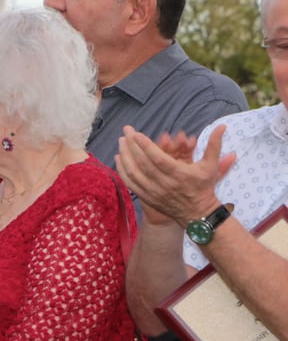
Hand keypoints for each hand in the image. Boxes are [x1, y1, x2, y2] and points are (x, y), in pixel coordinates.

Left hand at [116, 125, 235, 226]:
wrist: (197, 214)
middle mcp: (164, 184)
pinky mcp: (147, 197)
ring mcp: (154, 192)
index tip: (136, 134)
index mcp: (179, 174)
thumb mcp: (211, 166)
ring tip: (120, 142)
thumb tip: (222, 126)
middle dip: (132, 146)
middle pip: (143, 163)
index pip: (158, 159)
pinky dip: (122, 171)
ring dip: (125, 156)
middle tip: (126, 131)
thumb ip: (214, 145)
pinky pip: (130, 184)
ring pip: (134, 173)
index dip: (146, 146)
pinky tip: (118, 158)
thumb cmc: (204, 187)